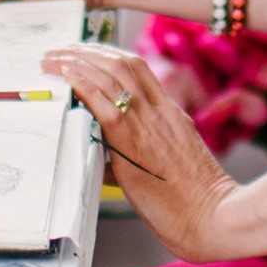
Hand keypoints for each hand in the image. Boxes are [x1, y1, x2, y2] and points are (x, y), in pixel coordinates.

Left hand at [43, 44, 235, 261]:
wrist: (212, 217)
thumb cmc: (193, 204)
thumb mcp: (170, 166)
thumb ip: (139, 153)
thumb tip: (105, 157)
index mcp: (172, 114)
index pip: (139, 70)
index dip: (110, 54)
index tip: (87, 52)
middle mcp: (161, 112)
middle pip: (123, 63)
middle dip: (89, 51)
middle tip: (62, 49)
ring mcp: (150, 124)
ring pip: (112, 76)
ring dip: (78, 62)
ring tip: (54, 58)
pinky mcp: (135, 143)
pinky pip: (105, 104)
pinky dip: (83, 85)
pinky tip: (66, 77)